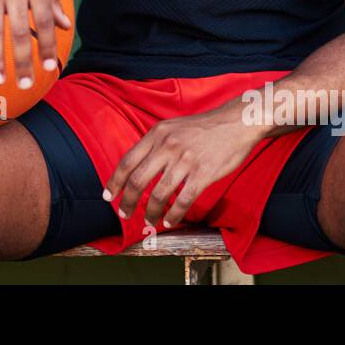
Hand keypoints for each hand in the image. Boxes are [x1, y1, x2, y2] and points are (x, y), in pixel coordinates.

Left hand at [102, 106, 263, 229]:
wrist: (236, 122)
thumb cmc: (203, 128)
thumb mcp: (172, 127)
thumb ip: (155, 144)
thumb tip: (137, 167)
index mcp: (157, 133)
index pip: (127, 161)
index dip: (114, 181)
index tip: (108, 196)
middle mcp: (167, 146)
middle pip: (137, 181)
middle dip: (127, 202)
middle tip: (124, 214)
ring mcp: (185, 161)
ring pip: (159, 195)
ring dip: (150, 213)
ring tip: (149, 221)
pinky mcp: (203, 174)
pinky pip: (182, 201)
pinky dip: (173, 215)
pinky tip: (169, 221)